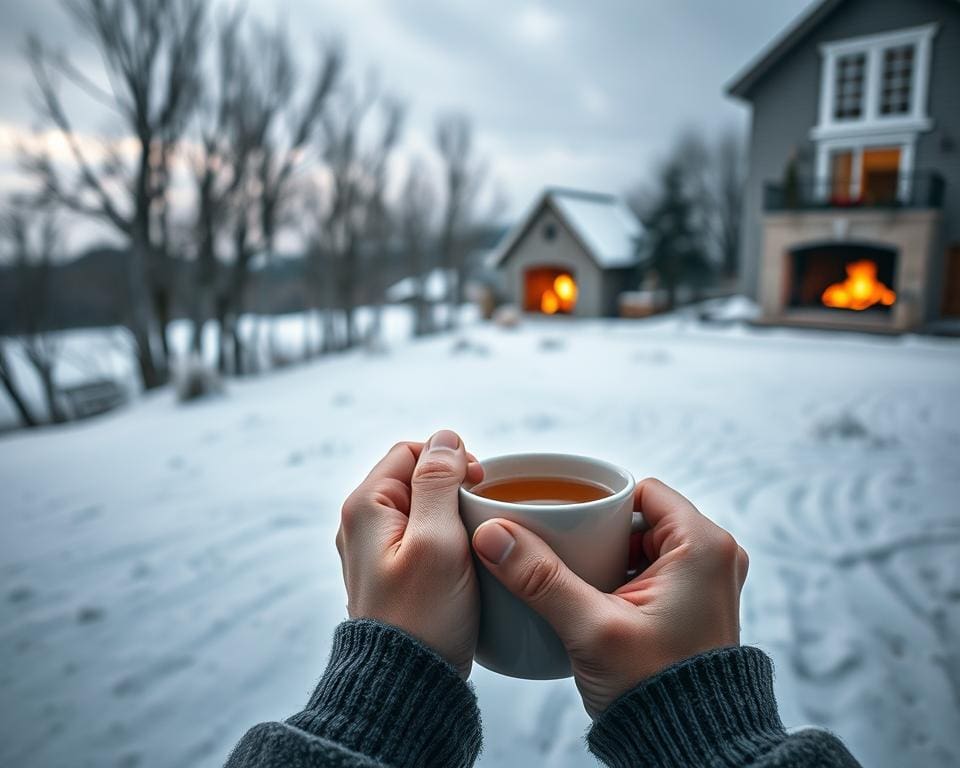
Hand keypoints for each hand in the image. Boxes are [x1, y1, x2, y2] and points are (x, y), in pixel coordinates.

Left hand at [335, 430, 483, 677]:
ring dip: (452, 515)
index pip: (411, 451)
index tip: (480, 484)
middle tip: (481, 515)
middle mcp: (362, 524)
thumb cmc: (423, 616)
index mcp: (366, 506)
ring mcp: (374, 551)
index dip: (449, 459)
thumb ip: (439, 483)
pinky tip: (464, 562)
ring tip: (475, 541)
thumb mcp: (438, 540)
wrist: (405, 686)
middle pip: (415, 478)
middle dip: (453, 487)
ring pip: (421, 508)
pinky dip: (445, 539)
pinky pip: (421, 538)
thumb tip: (445, 439)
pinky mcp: (390, 575)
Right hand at [471, 478, 747, 715]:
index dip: (599, 499)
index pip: (641, 490)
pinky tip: (589, 593)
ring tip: (568, 568)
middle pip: (641, 517)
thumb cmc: (655, 691)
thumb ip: (539, 578)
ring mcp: (707, 583)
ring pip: (645, 544)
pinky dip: (621, 575)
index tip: (561, 514)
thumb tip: (491, 534)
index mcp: (703, 545)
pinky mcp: (696, 607)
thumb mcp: (591, 629)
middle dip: (596, 529)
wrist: (690, 749)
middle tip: (558, 544)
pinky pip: (653, 571)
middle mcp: (715, 556)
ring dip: (607, 553)